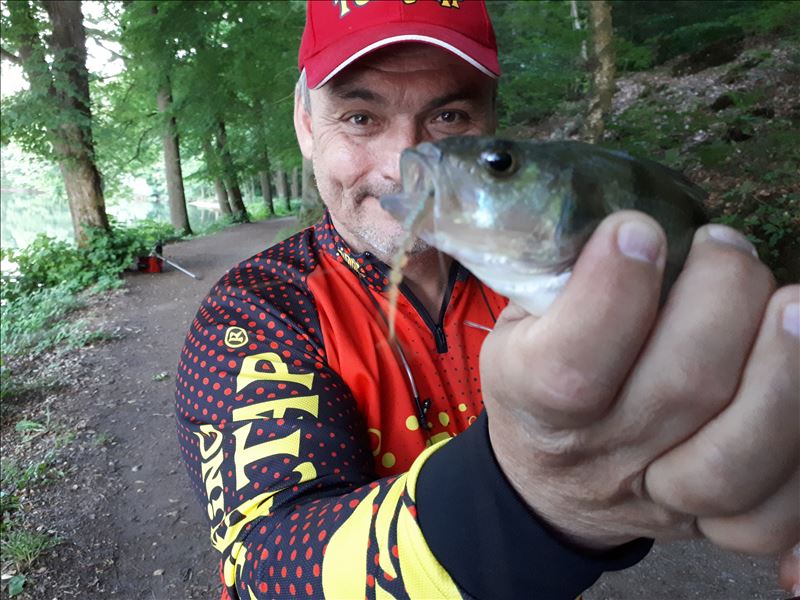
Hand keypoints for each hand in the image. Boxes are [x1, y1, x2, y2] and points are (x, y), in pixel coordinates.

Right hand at [480, 212, 798, 568]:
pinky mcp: (714, 527)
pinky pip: (780, 510)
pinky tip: (795, 370)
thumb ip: (562, 280)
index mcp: (534, 401)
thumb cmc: (539, 379)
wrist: (551, 477)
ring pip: (739, 456)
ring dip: (783, 365)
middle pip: (682, 390)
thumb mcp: (519, 325)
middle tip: (722, 245)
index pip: (572, 365)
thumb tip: (636, 220)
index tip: (638, 229)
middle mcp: (601, 454)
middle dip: (722, 295)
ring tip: (790, 302)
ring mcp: (662, 497)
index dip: (614, 291)